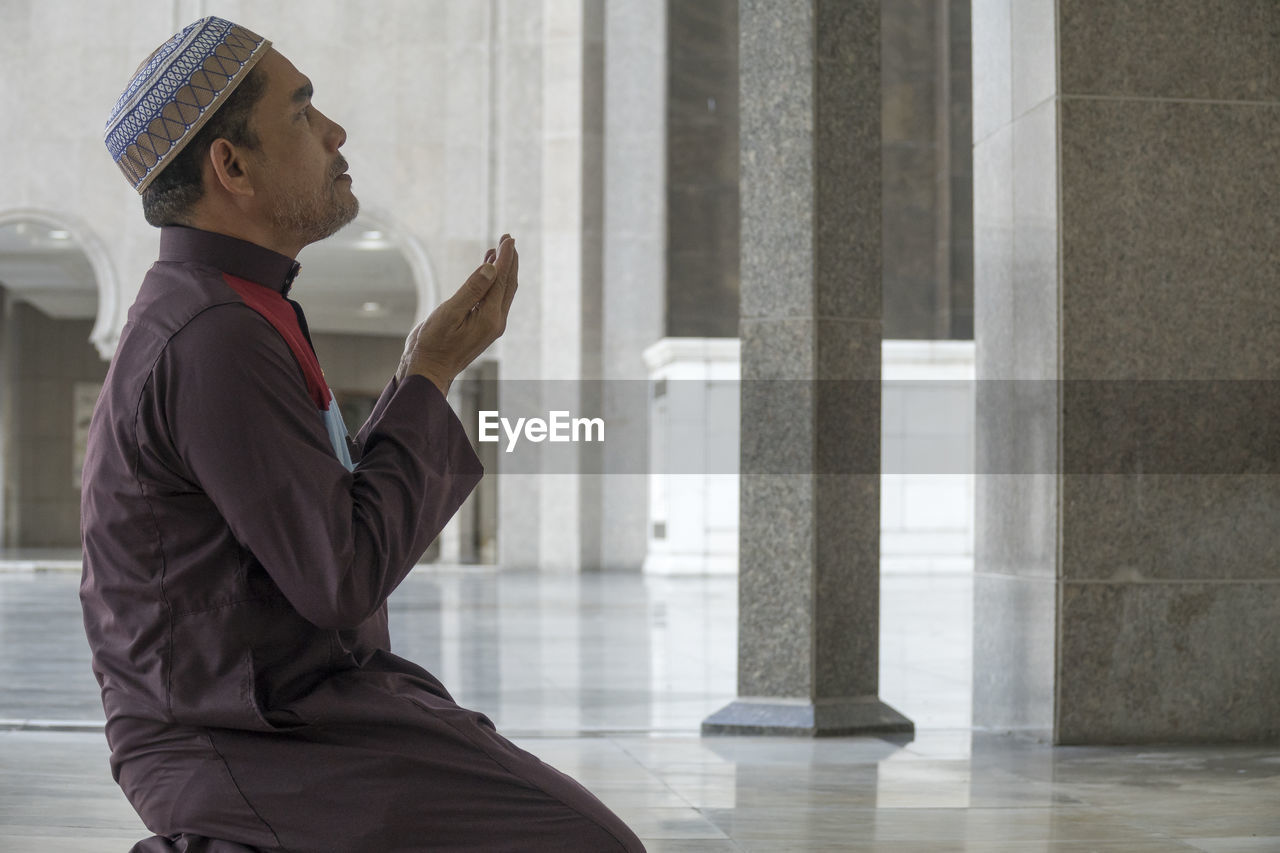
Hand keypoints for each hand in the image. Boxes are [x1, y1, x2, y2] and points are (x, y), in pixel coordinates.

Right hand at [397, 234, 518, 394]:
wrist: (428, 371)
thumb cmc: (433, 344)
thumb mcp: (450, 313)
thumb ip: (471, 290)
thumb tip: (491, 268)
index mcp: (490, 318)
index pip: (501, 280)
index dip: (505, 257)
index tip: (508, 238)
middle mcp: (495, 322)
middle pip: (508, 285)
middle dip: (509, 261)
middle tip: (507, 238)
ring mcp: (490, 326)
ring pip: (502, 292)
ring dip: (502, 271)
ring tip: (498, 250)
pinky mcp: (482, 328)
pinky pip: (493, 300)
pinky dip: (492, 283)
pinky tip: (486, 272)